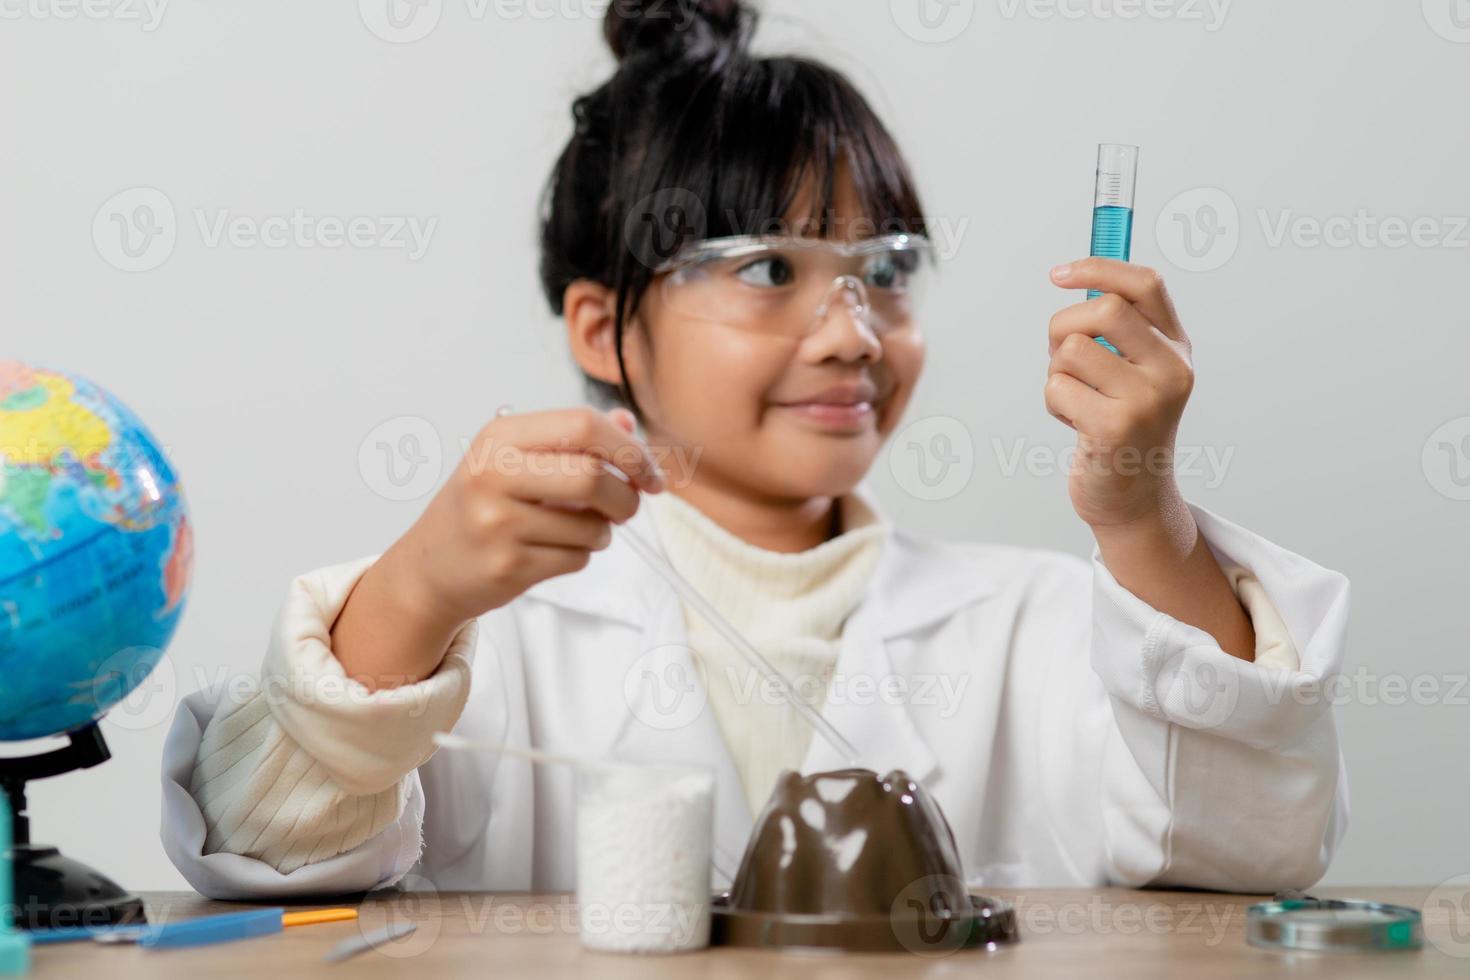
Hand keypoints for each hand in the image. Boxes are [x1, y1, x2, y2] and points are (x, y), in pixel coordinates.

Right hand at [387, 405, 664, 630]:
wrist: (430, 567)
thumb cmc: (483, 506)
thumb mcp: (516, 459)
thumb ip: (574, 439)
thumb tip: (629, 425)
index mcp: (499, 438)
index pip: (583, 426)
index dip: (629, 449)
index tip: (650, 472)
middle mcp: (492, 474)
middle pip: (594, 476)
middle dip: (628, 496)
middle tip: (629, 507)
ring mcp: (497, 523)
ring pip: (593, 526)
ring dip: (602, 532)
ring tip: (575, 530)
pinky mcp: (507, 566)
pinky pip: (577, 559)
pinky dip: (580, 555)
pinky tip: (550, 550)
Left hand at [1045, 258, 1194, 528]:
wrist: (1134, 497)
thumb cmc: (1123, 426)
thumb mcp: (1136, 373)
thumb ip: (1119, 330)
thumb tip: (1076, 278)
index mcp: (1176, 348)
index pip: (1145, 285)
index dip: (1098, 268)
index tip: (1058, 274)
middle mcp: (1170, 370)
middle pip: (1103, 310)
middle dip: (1063, 326)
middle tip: (1061, 355)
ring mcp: (1146, 400)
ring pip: (1072, 350)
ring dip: (1056, 372)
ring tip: (1075, 397)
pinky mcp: (1114, 427)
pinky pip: (1057, 388)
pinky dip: (1054, 403)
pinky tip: (1075, 423)